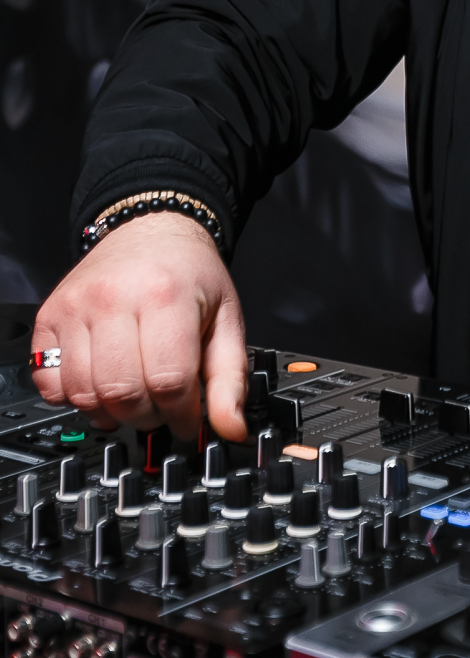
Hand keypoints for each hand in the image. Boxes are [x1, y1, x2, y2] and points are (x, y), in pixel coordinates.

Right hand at [31, 212, 246, 442]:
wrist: (151, 227)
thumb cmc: (189, 273)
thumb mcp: (226, 319)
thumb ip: (230, 378)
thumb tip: (232, 429)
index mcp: (165, 296)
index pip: (169, 382)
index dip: (183, 415)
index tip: (190, 421)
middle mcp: (113, 299)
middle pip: (123, 393)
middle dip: (147, 417)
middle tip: (162, 409)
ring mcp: (75, 307)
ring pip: (84, 393)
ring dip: (111, 412)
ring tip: (134, 399)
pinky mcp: (50, 316)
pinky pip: (49, 381)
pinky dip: (73, 397)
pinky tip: (99, 385)